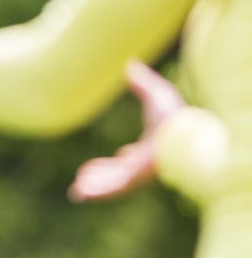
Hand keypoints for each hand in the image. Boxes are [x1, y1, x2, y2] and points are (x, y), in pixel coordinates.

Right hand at [68, 60, 185, 201]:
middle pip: (118, 174)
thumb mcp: (156, 95)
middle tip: (84, 177)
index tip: (119, 156)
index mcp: (150, 151)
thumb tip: (131, 64)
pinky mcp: (130, 183)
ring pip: (110, 185)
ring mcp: (136, 177)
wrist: (181, 136)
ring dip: (93, 187)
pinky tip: (79, 192)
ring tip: (76, 190)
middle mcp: (143, 167)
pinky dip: (93, 192)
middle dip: (102, 176)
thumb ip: (142, 83)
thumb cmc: (173, 118)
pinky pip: (108, 190)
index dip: (124, 160)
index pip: (134, 159)